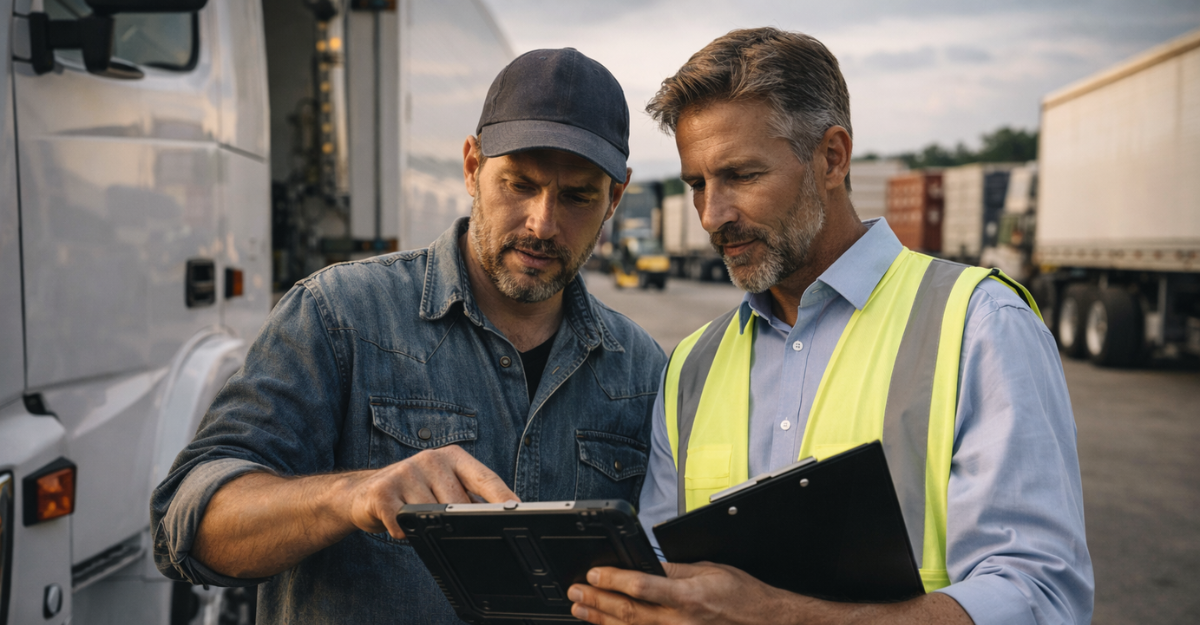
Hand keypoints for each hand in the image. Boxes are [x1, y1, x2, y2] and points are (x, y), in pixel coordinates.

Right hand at [345, 445, 517, 539]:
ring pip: (432, 517)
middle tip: (444, 526)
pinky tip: (399, 525)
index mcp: (452, 457)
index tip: (520, 512)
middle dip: (457, 524)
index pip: (486, 478)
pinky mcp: (383, 491)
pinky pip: (404, 525)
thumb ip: (468, 499)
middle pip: (461, 505)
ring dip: (425, 528)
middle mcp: (431, 458)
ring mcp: (406, 472)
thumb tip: (500, 519)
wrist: (361, 494)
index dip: (504, 498)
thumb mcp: (442, 489)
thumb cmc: (411, 494)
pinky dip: (404, 534)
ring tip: (415, 519)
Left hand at [568, 561, 801, 624]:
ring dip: (601, 620)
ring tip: (581, 609)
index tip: (593, 574)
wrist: (768, 623)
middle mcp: (680, 622)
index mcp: (689, 596)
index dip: (613, 580)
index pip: (641, 587)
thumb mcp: (711, 571)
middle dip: (596, 601)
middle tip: (575, 592)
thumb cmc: (743, 598)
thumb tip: (646, 565)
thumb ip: (676, 571)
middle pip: (628, 613)